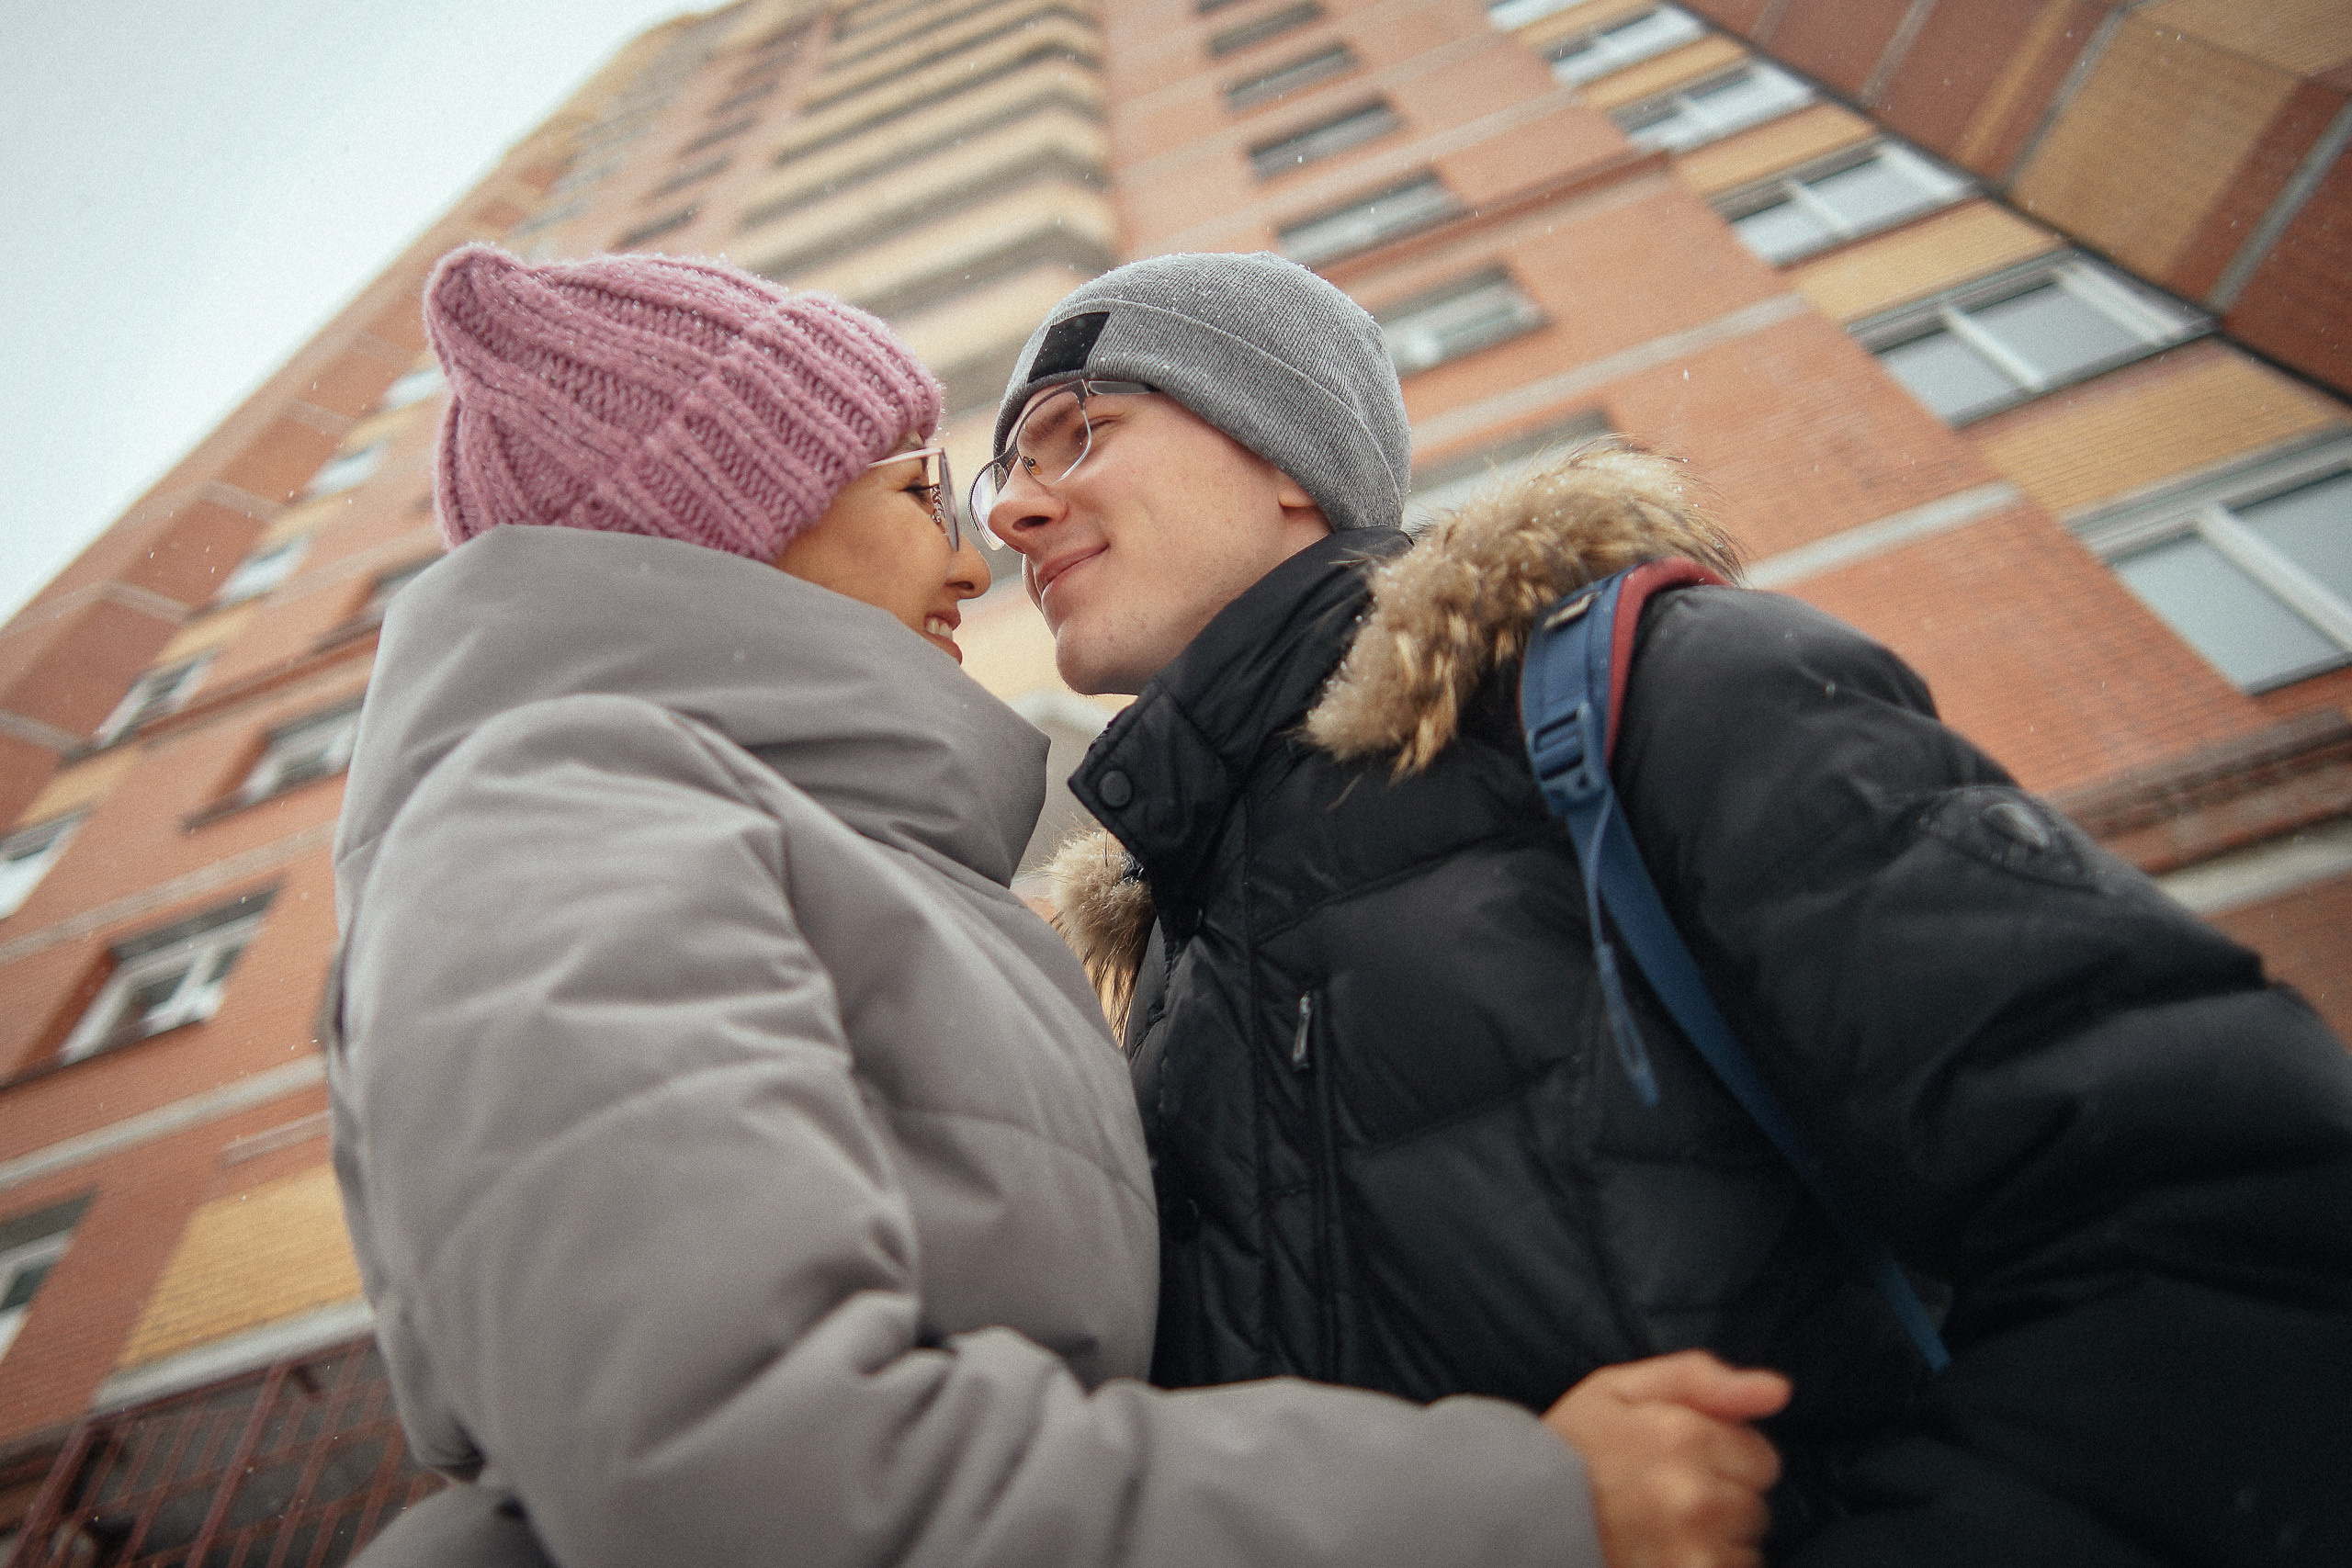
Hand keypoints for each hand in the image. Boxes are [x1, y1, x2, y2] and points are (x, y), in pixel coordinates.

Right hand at [1543, 1350, 1790, 1567]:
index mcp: (1683, 1437)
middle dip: (1720, 1498)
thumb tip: (1779, 1391)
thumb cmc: (1570, 1449)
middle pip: (1755, 1506)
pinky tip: (1661, 1556)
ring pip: (1744, 1551)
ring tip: (1658, 1531)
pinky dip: (1701, 1567)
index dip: (1723, 1455)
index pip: (1761, 1456)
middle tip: (1662, 1496)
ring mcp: (1692, 1554)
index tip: (1679, 1458)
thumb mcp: (1621, 1388)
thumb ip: (1702, 1379)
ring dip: (1713, 1543)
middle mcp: (1695, 1498)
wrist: (1513, 1516)